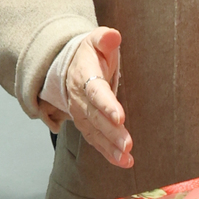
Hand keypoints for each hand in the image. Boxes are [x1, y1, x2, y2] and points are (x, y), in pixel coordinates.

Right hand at [65, 27, 132, 167]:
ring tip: (126, 158)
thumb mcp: (96, 40)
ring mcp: (81, 113)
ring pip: (95, 132)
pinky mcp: (86, 124)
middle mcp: (80, 98)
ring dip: (110, 147)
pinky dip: (108, 153)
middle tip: (128, 145)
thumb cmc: (90, 53)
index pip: (95, 92)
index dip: (106, 105)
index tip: (120, 117)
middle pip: (95, 117)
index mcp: (84, 76)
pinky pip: (95, 140)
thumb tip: (113, 36)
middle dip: (112, 132)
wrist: (70, 66)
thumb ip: (105, 39)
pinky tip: (123, 162)